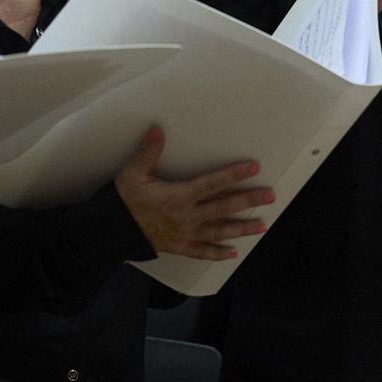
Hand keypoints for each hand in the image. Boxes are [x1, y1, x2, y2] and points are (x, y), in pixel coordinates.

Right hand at [113, 126, 274, 260]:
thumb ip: (148, 151)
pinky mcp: (179, 248)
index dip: (234, 174)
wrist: (110, 232)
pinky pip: (202, 252)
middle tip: (270, 196)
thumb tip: (158, 128)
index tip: (254, 167)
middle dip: (249, 201)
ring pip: (219, 231)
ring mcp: (185, 234)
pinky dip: (218, 253)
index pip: (213, 183)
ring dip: (242, 228)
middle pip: (224, 207)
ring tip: (262, 226)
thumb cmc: (124, 201)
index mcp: (179, 196)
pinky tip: (233, 253)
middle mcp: (187, 217)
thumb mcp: (133, 173)